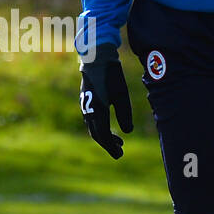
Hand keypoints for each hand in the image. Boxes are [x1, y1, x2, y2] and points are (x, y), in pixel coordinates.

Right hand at [80, 42, 132, 157]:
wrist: (96, 58)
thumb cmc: (111, 75)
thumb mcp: (122, 94)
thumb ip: (125, 114)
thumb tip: (127, 132)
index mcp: (97, 111)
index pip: (103, 136)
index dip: (111, 147)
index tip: (120, 155)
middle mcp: (89, 111)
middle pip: (97, 134)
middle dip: (108, 145)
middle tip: (120, 151)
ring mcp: (85, 106)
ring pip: (93, 127)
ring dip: (105, 136)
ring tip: (119, 140)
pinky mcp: (86, 101)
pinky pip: (91, 120)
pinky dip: (100, 126)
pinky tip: (109, 125)